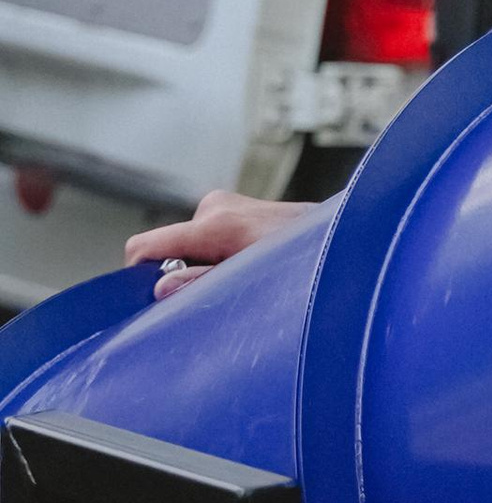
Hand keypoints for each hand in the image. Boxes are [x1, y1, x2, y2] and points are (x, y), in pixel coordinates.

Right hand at [126, 192, 302, 298]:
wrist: (342, 234)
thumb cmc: (305, 259)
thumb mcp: (253, 280)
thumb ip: (203, 285)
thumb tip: (160, 290)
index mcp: (215, 223)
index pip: (145, 246)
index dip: (137, 276)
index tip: (148, 299)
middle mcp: (215, 206)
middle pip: (168, 248)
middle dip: (178, 272)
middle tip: (212, 292)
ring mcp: (226, 203)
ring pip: (188, 244)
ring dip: (202, 264)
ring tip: (241, 276)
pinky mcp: (235, 207)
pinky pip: (206, 236)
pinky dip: (214, 254)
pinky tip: (245, 265)